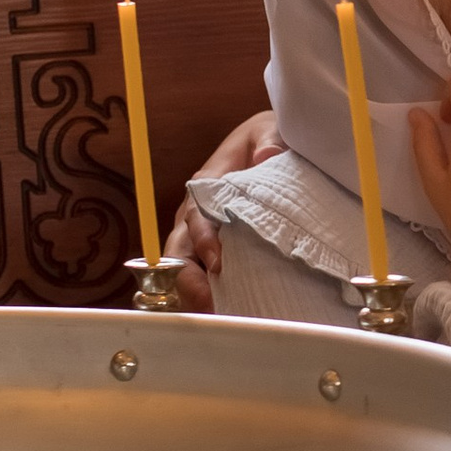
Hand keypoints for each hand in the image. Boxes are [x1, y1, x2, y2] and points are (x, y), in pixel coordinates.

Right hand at [163, 104, 284, 310]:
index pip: (196, 216)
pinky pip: (201, 277)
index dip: (203, 240)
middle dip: (188, 280)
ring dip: (193, 294)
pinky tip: (224, 317)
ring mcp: (201, 236)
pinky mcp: (213, 252)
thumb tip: (268, 155)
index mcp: (207, 183)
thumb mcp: (271, 130)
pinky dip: (206, 297)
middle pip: (178, 250)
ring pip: (182, 269)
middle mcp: (196, 213)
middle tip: (208, 306)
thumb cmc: (269, 140)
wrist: (273, 147)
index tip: (220, 263)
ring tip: (213, 320)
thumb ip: (271, 140)